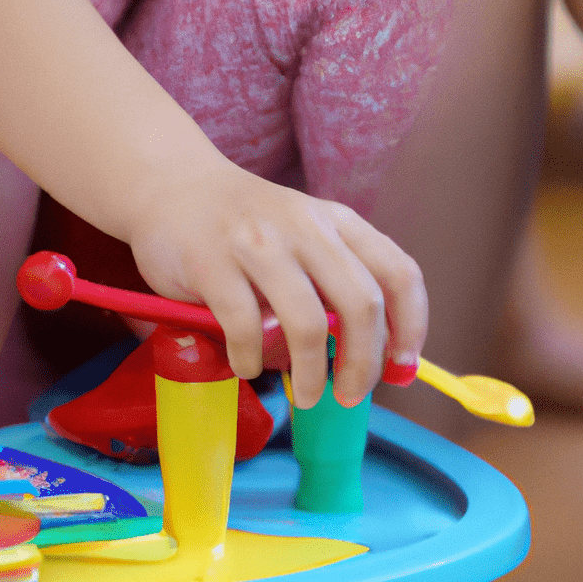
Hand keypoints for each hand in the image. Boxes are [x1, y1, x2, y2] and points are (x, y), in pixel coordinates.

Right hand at [125, 162, 426, 409]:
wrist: (171, 185)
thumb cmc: (249, 226)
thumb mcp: (306, 237)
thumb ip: (337, 284)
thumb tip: (371, 358)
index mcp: (340, 223)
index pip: (399, 273)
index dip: (411, 323)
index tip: (403, 363)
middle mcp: (307, 228)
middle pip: (361, 304)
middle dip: (365, 363)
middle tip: (352, 396)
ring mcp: (260, 243)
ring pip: (307, 323)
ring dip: (312, 373)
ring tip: (306, 396)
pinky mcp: (212, 263)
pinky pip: (245, 327)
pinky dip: (251, 360)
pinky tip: (248, 367)